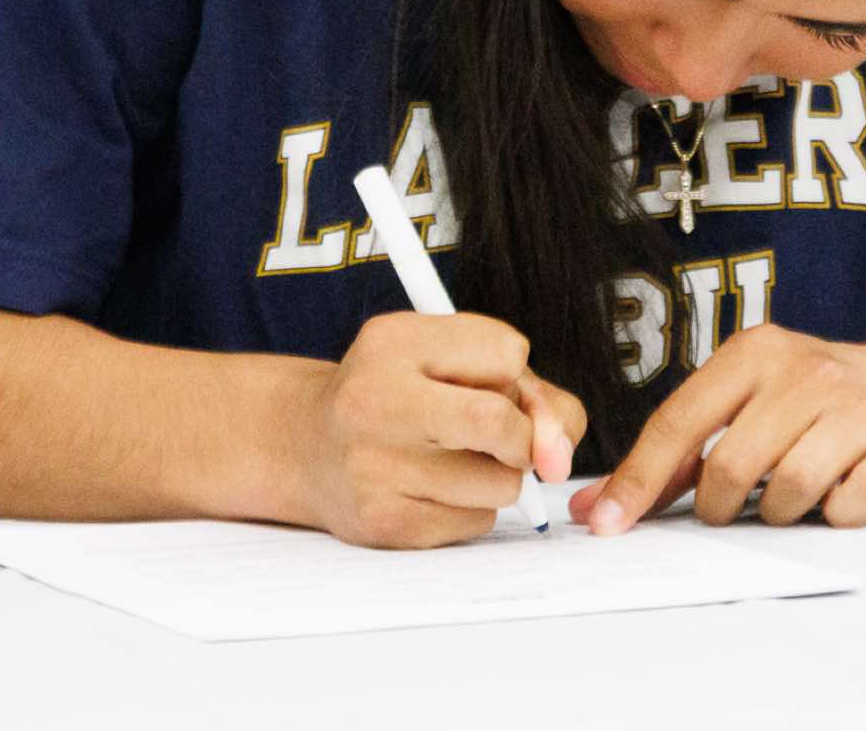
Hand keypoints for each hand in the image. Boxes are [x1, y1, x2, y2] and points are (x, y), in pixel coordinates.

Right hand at [301, 312, 585, 548]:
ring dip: (500, 476)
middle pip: (498, 423)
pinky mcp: (383, 523)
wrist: (306, 446)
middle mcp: (374, 400)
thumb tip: (558, 456)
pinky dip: (473, 508)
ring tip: (456, 459)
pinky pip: (476, 522)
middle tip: (506, 438)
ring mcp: (374, 468)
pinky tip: (433, 490)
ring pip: (502, 484)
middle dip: (524, 436)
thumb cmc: (399, 395)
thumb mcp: (450, 360)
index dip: (518, 376)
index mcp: (394, 342)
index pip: (508, 353)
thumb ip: (529, 391)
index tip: (497, 386)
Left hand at [568, 323, 865, 534]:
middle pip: (730, 468)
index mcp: (754, 352)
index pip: (678, 423)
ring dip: (780, 512)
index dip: (639, 480)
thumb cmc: (807, 403)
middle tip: (731, 505)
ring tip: (793, 490)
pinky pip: (846, 508)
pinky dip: (835, 514)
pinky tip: (841, 490)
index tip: (608, 526)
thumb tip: (593, 508)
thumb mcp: (741, 402)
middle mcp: (805, 371)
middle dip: (719, 505)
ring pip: (787, 494)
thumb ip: (670, 454)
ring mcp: (855, 408)